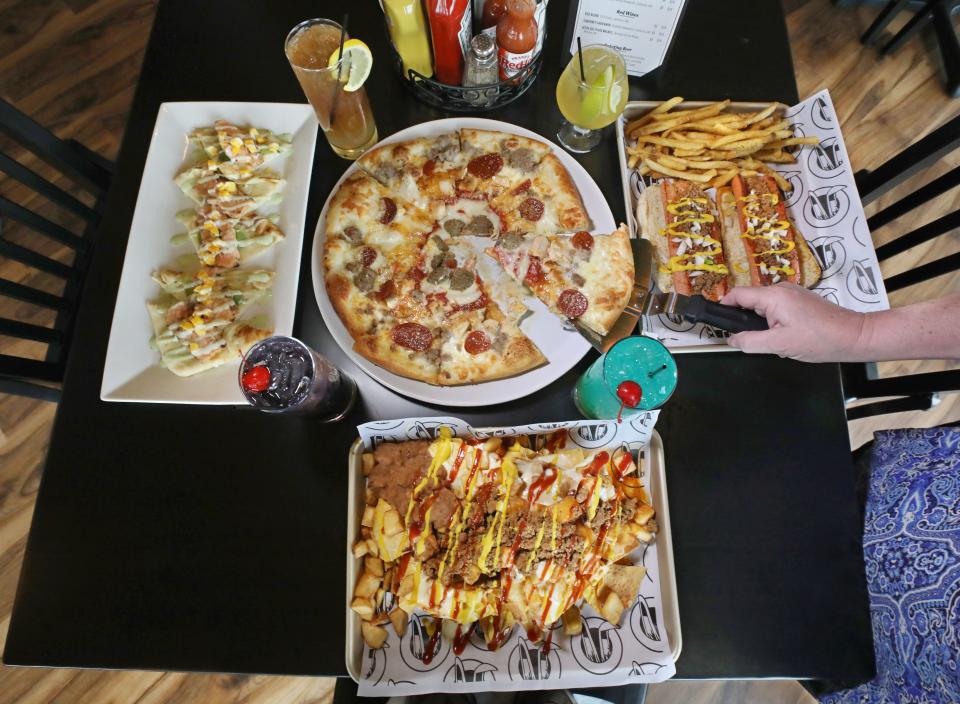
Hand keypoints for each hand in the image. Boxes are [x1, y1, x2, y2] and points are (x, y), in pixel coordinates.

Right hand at [721, 284, 866, 361]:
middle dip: (746, 321)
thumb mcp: (779, 345)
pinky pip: (778, 308)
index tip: (715, 321)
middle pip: (750, 301)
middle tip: (750, 341)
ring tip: (773, 343)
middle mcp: (781, 289)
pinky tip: (786, 338)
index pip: (737, 295)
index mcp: (773, 296)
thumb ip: (750, 342)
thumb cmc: (818, 340)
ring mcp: (793, 293)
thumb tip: (731, 340)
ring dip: (762, 324)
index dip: (723, 306)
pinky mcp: (801, 300)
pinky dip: (774, 322)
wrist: (854, 336)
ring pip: (764, 306)